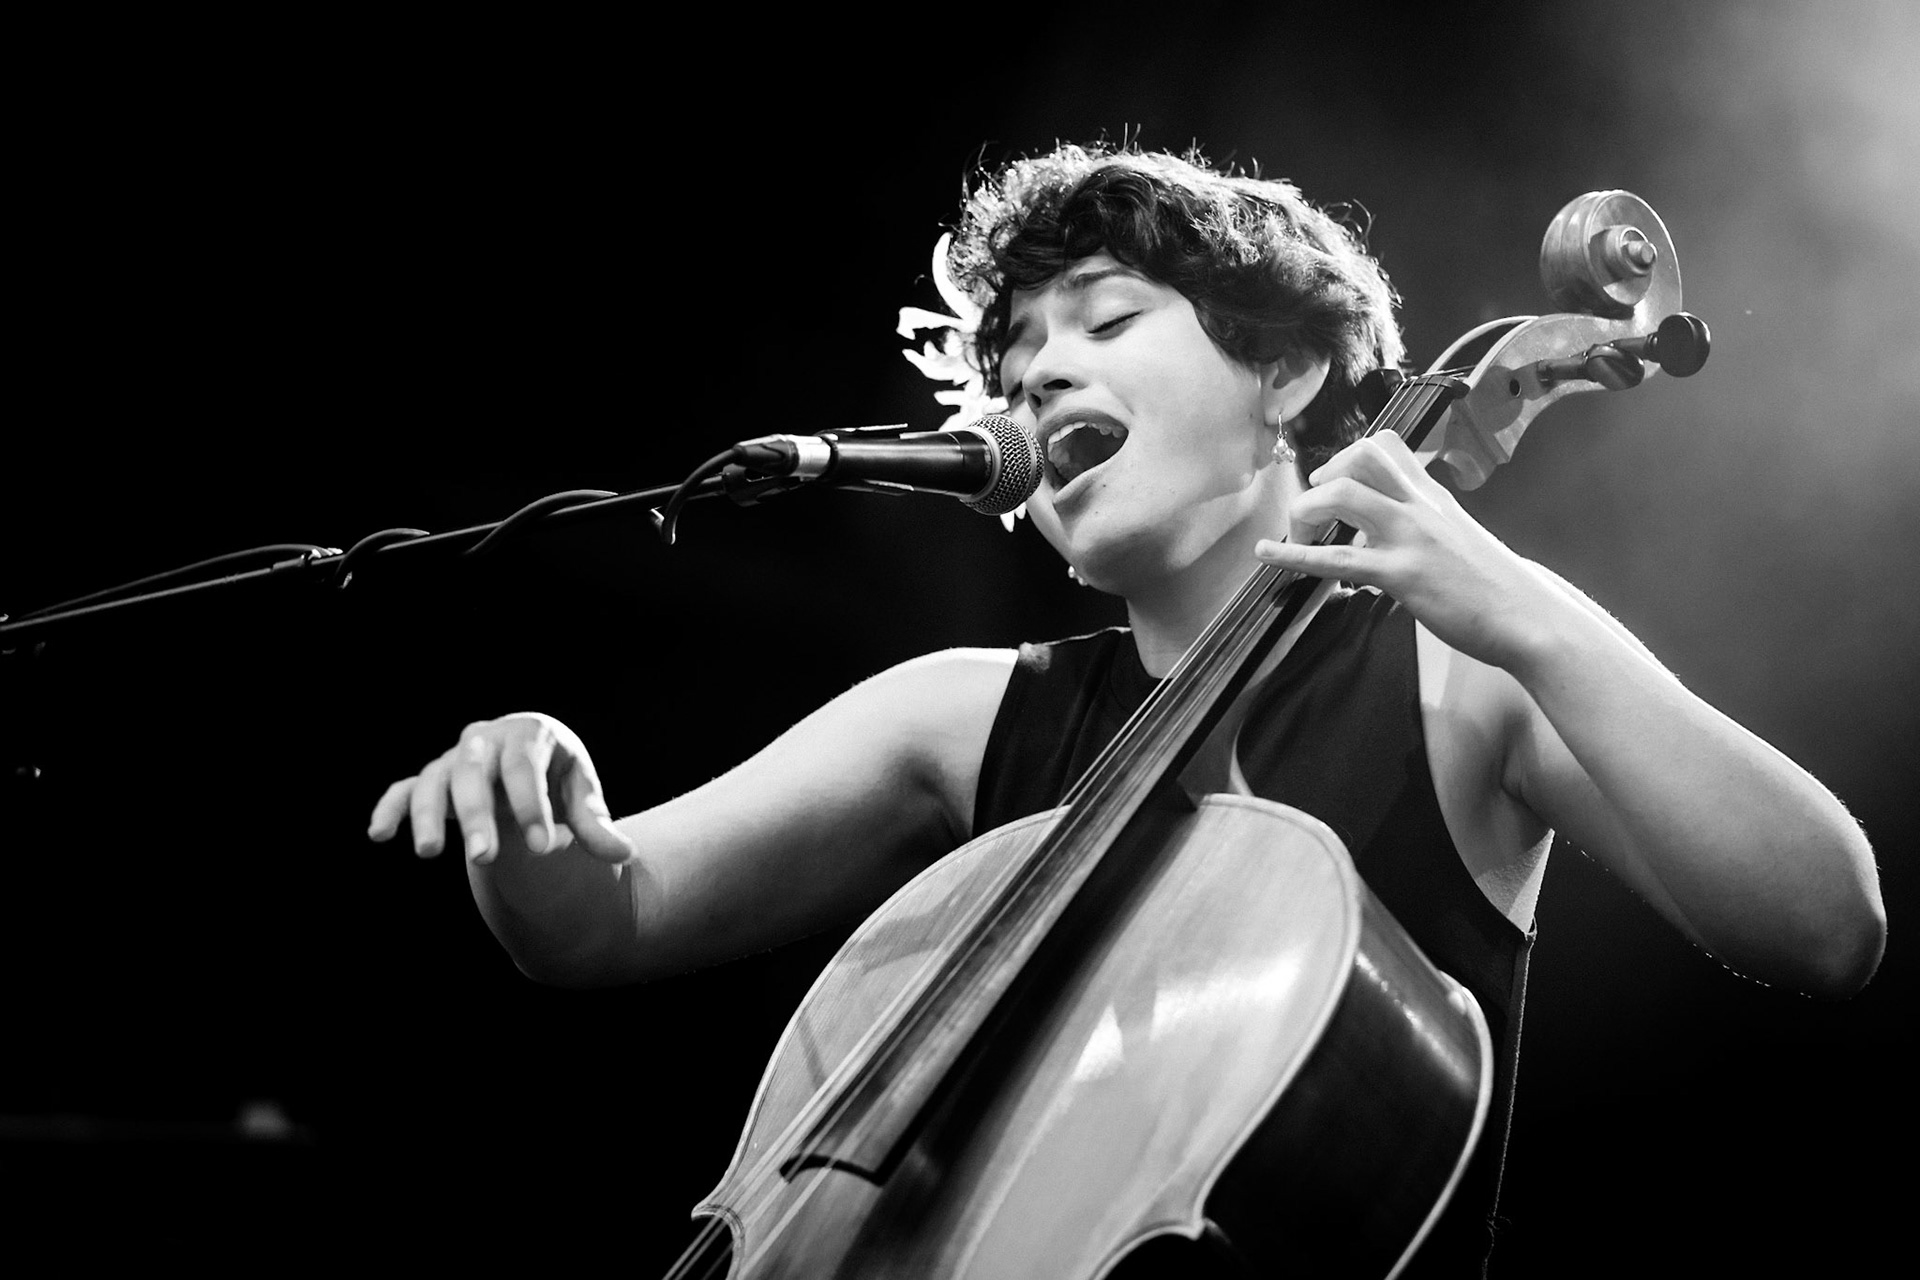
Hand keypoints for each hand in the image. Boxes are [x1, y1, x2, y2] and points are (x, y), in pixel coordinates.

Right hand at [367, 712, 634, 865]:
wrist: (530, 764)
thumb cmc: (560, 779)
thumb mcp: (582, 796)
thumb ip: (596, 826)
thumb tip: (626, 854)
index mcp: (531, 733)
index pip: (526, 767)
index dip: (533, 806)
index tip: (544, 848)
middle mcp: (487, 738)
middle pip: (474, 772)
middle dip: (477, 815)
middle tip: (484, 859)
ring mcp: (456, 758)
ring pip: (434, 779)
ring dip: (428, 814)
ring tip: (428, 853)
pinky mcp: (433, 779)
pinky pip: (406, 789)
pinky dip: (391, 807)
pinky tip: (379, 834)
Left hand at [1254, 432, 1552, 669]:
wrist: (1527, 616)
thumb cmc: (1492, 584)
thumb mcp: (1455, 538)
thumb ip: (1417, 526)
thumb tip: (1374, 534)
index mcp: (1430, 495)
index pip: (1385, 444)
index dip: (1346, 456)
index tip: (1332, 483)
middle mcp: (1419, 506)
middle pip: (1360, 454)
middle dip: (1322, 476)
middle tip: (1314, 512)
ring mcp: (1410, 537)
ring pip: (1342, 495)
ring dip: (1306, 512)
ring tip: (1298, 536)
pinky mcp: (1401, 574)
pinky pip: (1336, 558)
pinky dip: (1293, 555)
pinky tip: (1268, 554)